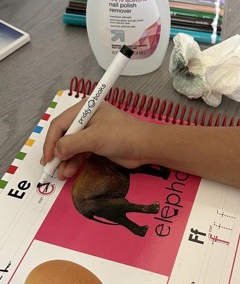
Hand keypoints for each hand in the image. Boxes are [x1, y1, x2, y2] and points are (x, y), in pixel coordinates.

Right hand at [42, 100, 157, 179]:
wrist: (146, 147)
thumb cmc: (123, 136)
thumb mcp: (94, 138)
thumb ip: (72, 144)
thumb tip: (56, 152)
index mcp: (85, 109)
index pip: (60, 124)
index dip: (51, 141)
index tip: (48, 157)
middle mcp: (86, 120)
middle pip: (64, 136)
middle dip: (57, 152)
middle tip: (50, 168)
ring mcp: (93, 133)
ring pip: (72, 147)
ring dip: (65, 161)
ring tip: (60, 174)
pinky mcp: (99, 145)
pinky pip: (81, 154)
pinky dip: (74, 162)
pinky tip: (69, 172)